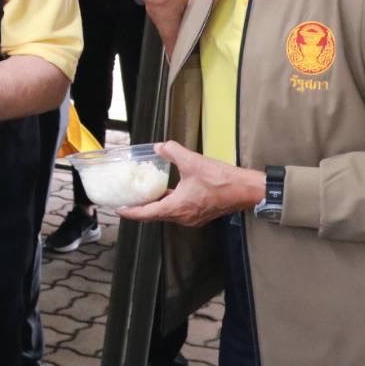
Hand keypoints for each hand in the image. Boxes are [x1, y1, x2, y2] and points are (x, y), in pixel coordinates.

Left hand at [115, 141, 264, 226]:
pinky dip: (169, 204)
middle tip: (128, 200)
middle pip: (155, 216)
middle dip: (141, 209)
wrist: (245, 190)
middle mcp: (182, 217)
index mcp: (177, 208)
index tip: (119, 209)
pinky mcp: (200, 215)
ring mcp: (192, 218)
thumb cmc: (220, 179)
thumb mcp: (192, 161)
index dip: (131, 212)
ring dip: (156, 206)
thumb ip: (173, 152)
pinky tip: (167, 192)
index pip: (147, 214)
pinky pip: (179, 211)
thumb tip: (159, 147)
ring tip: (144, 196)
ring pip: (168, 214)